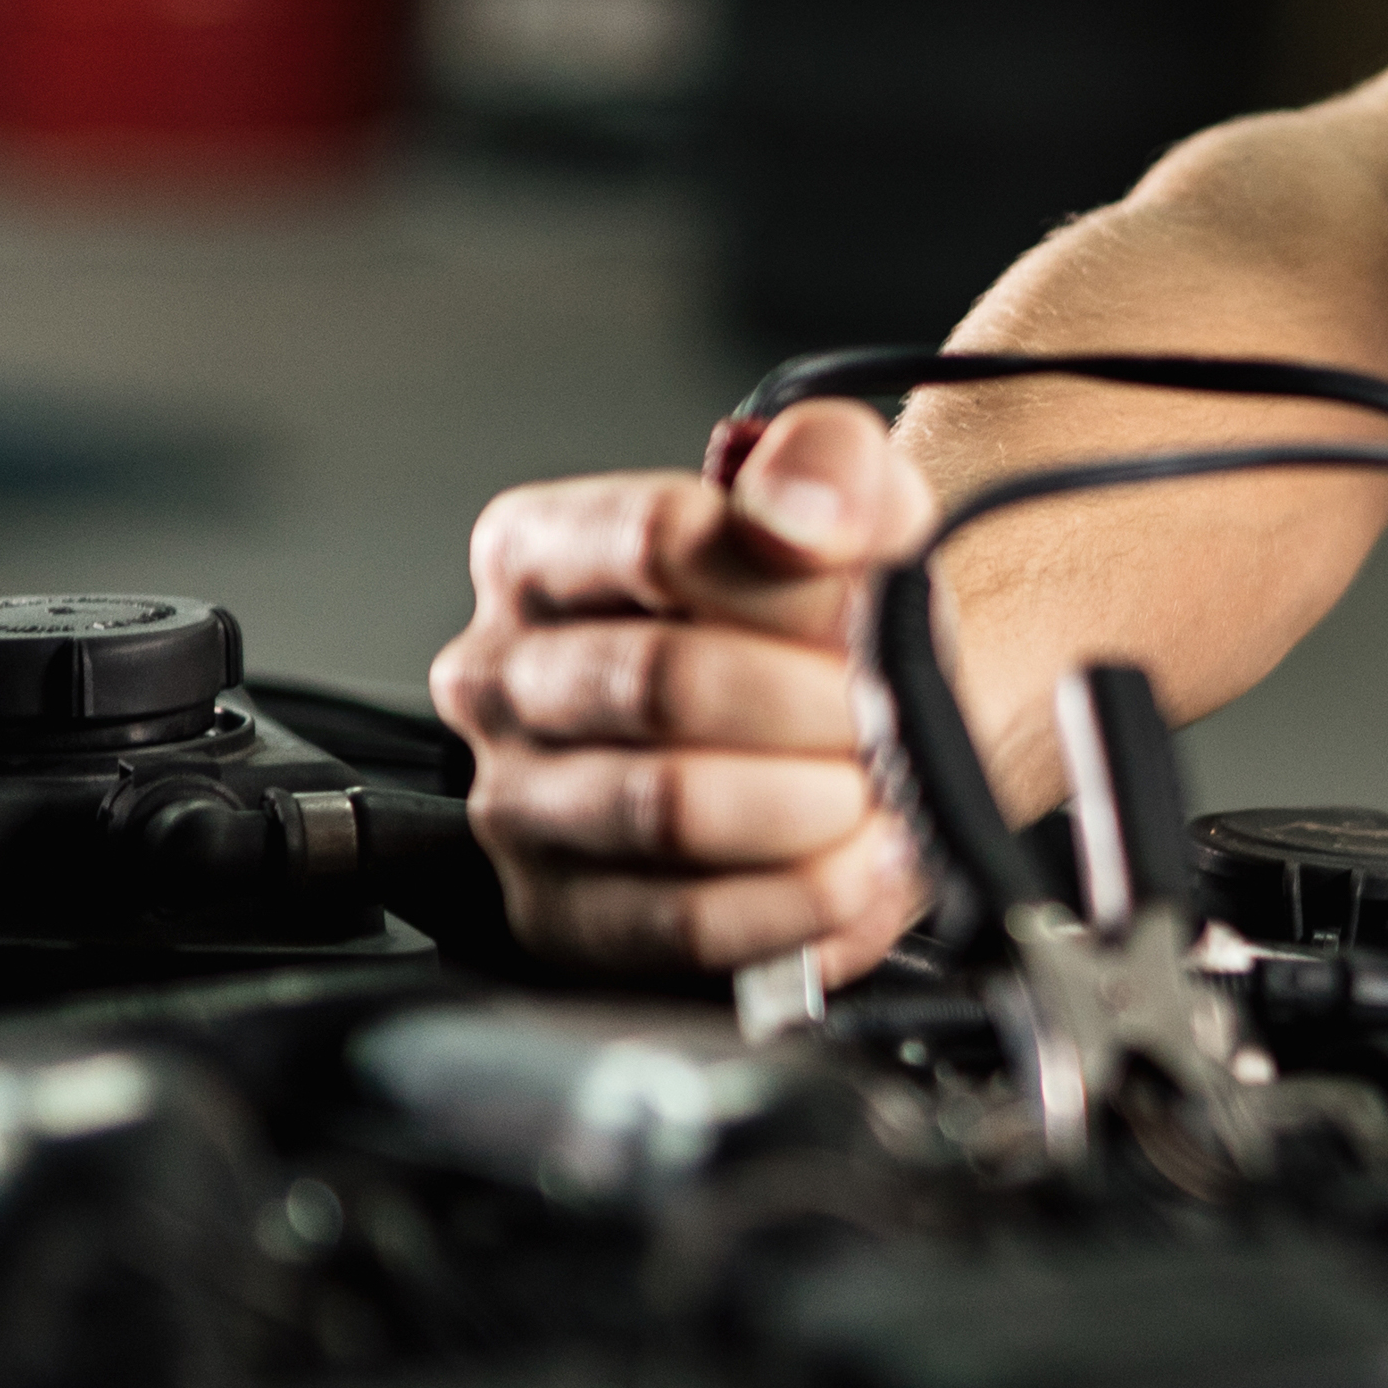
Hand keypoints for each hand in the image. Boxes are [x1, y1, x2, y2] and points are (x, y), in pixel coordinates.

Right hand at [431, 398, 936, 986]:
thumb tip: (795, 513)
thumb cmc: (826, 615)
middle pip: (663, 680)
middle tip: (888, 708)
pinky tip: (860, 863)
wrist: (859, 725)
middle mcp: (499, 677)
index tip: (871, 605)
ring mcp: (516, 806)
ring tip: (878, 782)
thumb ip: (827, 460)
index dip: (795, 583)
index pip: (656, 540)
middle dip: (815, 700)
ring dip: (814, 799)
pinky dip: (800, 897)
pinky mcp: (565, 920)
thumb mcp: (850, 497)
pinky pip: (682, 926)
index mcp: (537, 551)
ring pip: (668, 806)